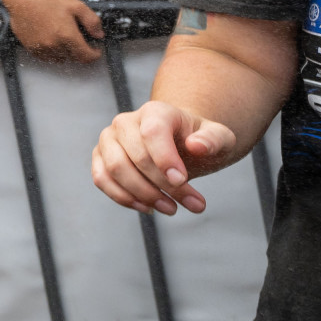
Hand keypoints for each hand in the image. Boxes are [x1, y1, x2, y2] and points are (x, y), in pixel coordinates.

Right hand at [6, 0, 103, 63]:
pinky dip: (52, 53)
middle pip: (74, 58)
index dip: (94, 55)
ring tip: (64, 41)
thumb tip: (99, 34)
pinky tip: (52, 41)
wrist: (23, 0)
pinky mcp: (31, 49)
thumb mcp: (76, 6)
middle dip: (80, 52)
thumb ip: (92, 21)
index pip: (86, 56)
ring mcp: (42, 48)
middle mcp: (55, 45)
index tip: (96, 51)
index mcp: (68, 36)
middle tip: (79, 41)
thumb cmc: (47, 1)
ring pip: (60, 59)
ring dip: (66, 53)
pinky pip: (46, 58)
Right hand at [92, 99, 235, 214]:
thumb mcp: (219, 139)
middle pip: (135, 156)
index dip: (164, 159)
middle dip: (163, 185)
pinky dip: (123, 198)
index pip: (152, 132)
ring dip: (143, 194)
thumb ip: (214, 140)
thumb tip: (196, 145)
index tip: (182, 181)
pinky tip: (149, 208)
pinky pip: (101, 179)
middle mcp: (125, 122)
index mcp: (155, 111)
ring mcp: (108, 139)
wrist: (180, 145)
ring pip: (115, 169)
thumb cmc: (199, 142)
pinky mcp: (100, 158)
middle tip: (192, 205)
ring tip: (171, 208)